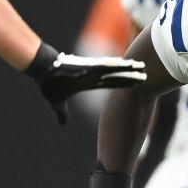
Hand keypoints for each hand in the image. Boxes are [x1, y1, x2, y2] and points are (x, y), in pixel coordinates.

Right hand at [26, 42, 146, 124]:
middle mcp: (92, 75)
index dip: (124, 83)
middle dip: (131, 76)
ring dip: (128, 68)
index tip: (135, 83)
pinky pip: (105, 65)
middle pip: (116, 76)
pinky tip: (127, 63)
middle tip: (145, 75)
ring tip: (142, 67)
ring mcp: (91, 70)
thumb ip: (62, 113)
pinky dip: (116, 65)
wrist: (41, 70)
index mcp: (88, 82)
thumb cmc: (48, 84)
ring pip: (114, 69)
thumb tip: (62, 123)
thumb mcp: (57, 104)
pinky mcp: (86, 66)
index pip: (110, 83)